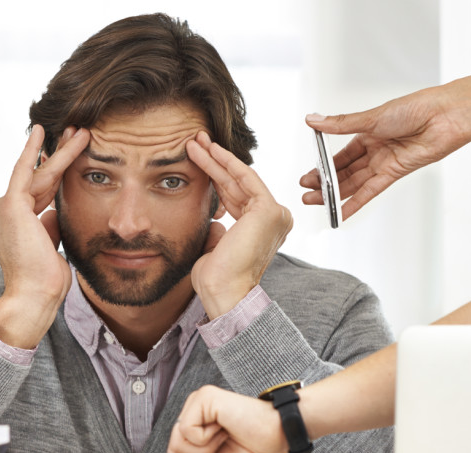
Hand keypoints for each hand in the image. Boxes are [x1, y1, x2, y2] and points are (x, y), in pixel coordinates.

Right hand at [0, 125, 90, 348]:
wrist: (34, 294)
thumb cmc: (45, 279)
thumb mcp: (51, 245)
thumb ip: (50, 225)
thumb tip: (53, 211)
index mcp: (13, 222)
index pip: (39, 192)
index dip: (56, 174)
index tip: (69, 157)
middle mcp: (2, 211)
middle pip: (39, 178)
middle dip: (60, 156)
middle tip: (77, 133)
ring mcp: (4, 206)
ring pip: (39, 173)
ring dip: (61, 151)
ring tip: (80, 131)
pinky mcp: (10, 204)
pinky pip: (24, 170)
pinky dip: (33, 150)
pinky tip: (43, 133)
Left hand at [167, 385, 287, 452]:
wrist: (276, 438)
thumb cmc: (252, 450)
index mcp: (193, 424)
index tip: (222, 451)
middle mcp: (192, 410)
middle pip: (173, 451)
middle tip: (225, 443)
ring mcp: (197, 401)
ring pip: (177, 442)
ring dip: (205, 449)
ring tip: (225, 435)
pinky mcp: (203, 397)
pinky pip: (186, 431)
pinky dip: (206, 438)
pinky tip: (224, 427)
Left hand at [185, 132, 292, 317]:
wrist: (224, 291)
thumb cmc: (218, 279)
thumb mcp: (215, 248)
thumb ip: (219, 231)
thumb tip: (214, 220)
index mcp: (262, 231)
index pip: (236, 198)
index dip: (216, 179)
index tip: (197, 163)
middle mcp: (274, 222)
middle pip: (237, 186)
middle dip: (215, 163)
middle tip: (196, 143)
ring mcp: (275, 215)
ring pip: (240, 179)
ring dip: (216, 158)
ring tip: (195, 142)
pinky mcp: (269, 210)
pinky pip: (246, 178)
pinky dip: (227, 162)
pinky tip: (210, 150)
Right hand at [301, 86, 470, 218]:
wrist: (445, 116)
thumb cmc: (415, 108)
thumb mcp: (371, 117)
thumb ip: (340, 125)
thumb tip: (314, 120)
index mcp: (367, 133)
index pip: (339, 154)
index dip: (323, 166)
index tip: (308, 175)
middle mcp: (375, 150)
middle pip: (344, 171)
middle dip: (325, 183)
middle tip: (307, 191)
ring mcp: (384, 163)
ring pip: (354, 182)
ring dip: (334, 193)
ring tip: (315, 200)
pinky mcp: (394, 173)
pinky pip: (371, 191)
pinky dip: (356, 201)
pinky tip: (342, 211)